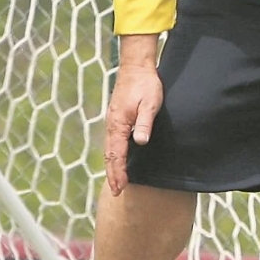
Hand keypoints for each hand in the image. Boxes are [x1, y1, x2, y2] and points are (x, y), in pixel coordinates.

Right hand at [104, 37, 162, 195]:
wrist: (136, 67)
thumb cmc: (145, 85)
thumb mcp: (150, 104)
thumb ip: (145, 123)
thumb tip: (140, 142)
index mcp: (119, 124)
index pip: (118, 154)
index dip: (118, 172)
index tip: (120, 187)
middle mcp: (112, 125)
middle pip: (110, 155)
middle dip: (112, 174)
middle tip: (115, 192)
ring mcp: (112, 121)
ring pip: (109, 148)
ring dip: (112, 166)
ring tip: (115, 181)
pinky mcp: (116, 117)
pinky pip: (112, 141)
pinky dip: (113, 154)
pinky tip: (117, 159)